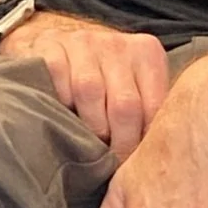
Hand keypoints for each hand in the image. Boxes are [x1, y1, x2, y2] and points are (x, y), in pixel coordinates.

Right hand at [0, 11, 168, 160]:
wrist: (59, 37)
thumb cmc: (103, 74)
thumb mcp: (133, 85)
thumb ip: (146, 113)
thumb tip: (155, 160)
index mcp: (147, 53)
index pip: (154, 107)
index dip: (143, 145)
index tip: (134, 170)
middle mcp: (118, 44)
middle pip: (125, 104)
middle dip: (118, 145)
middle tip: (110, 169)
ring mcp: (83, 42)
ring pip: (91, 92)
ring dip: (88, 127)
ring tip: (86, 147)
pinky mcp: (52, 47)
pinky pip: (58, 78)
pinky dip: (60, 101)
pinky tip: (61, 115)